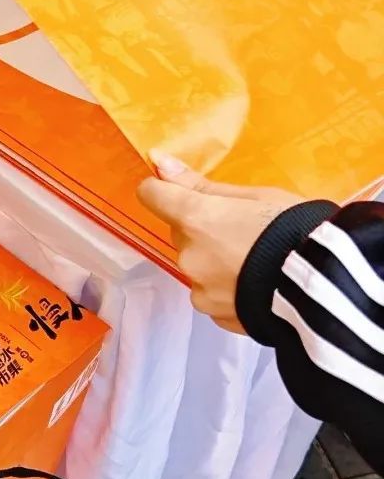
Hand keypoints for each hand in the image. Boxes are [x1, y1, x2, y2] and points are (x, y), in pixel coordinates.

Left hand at [137, 155, 301, 332]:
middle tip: (243, 229)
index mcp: (193, 219)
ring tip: (255, 261)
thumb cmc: (293, 229)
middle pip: (180, 233)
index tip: (182, 191)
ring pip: (196, 266)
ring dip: (214, 261)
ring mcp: (201, 291)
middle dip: (201, 229)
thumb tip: (157, 162)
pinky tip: (256, 284)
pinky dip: (227, 288)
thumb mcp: (253, 196)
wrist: (326, 286)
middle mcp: (188, 257)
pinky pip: (212, 294)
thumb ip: (199, 184)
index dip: (164, 190)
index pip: (152, 195)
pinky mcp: (217, 316)